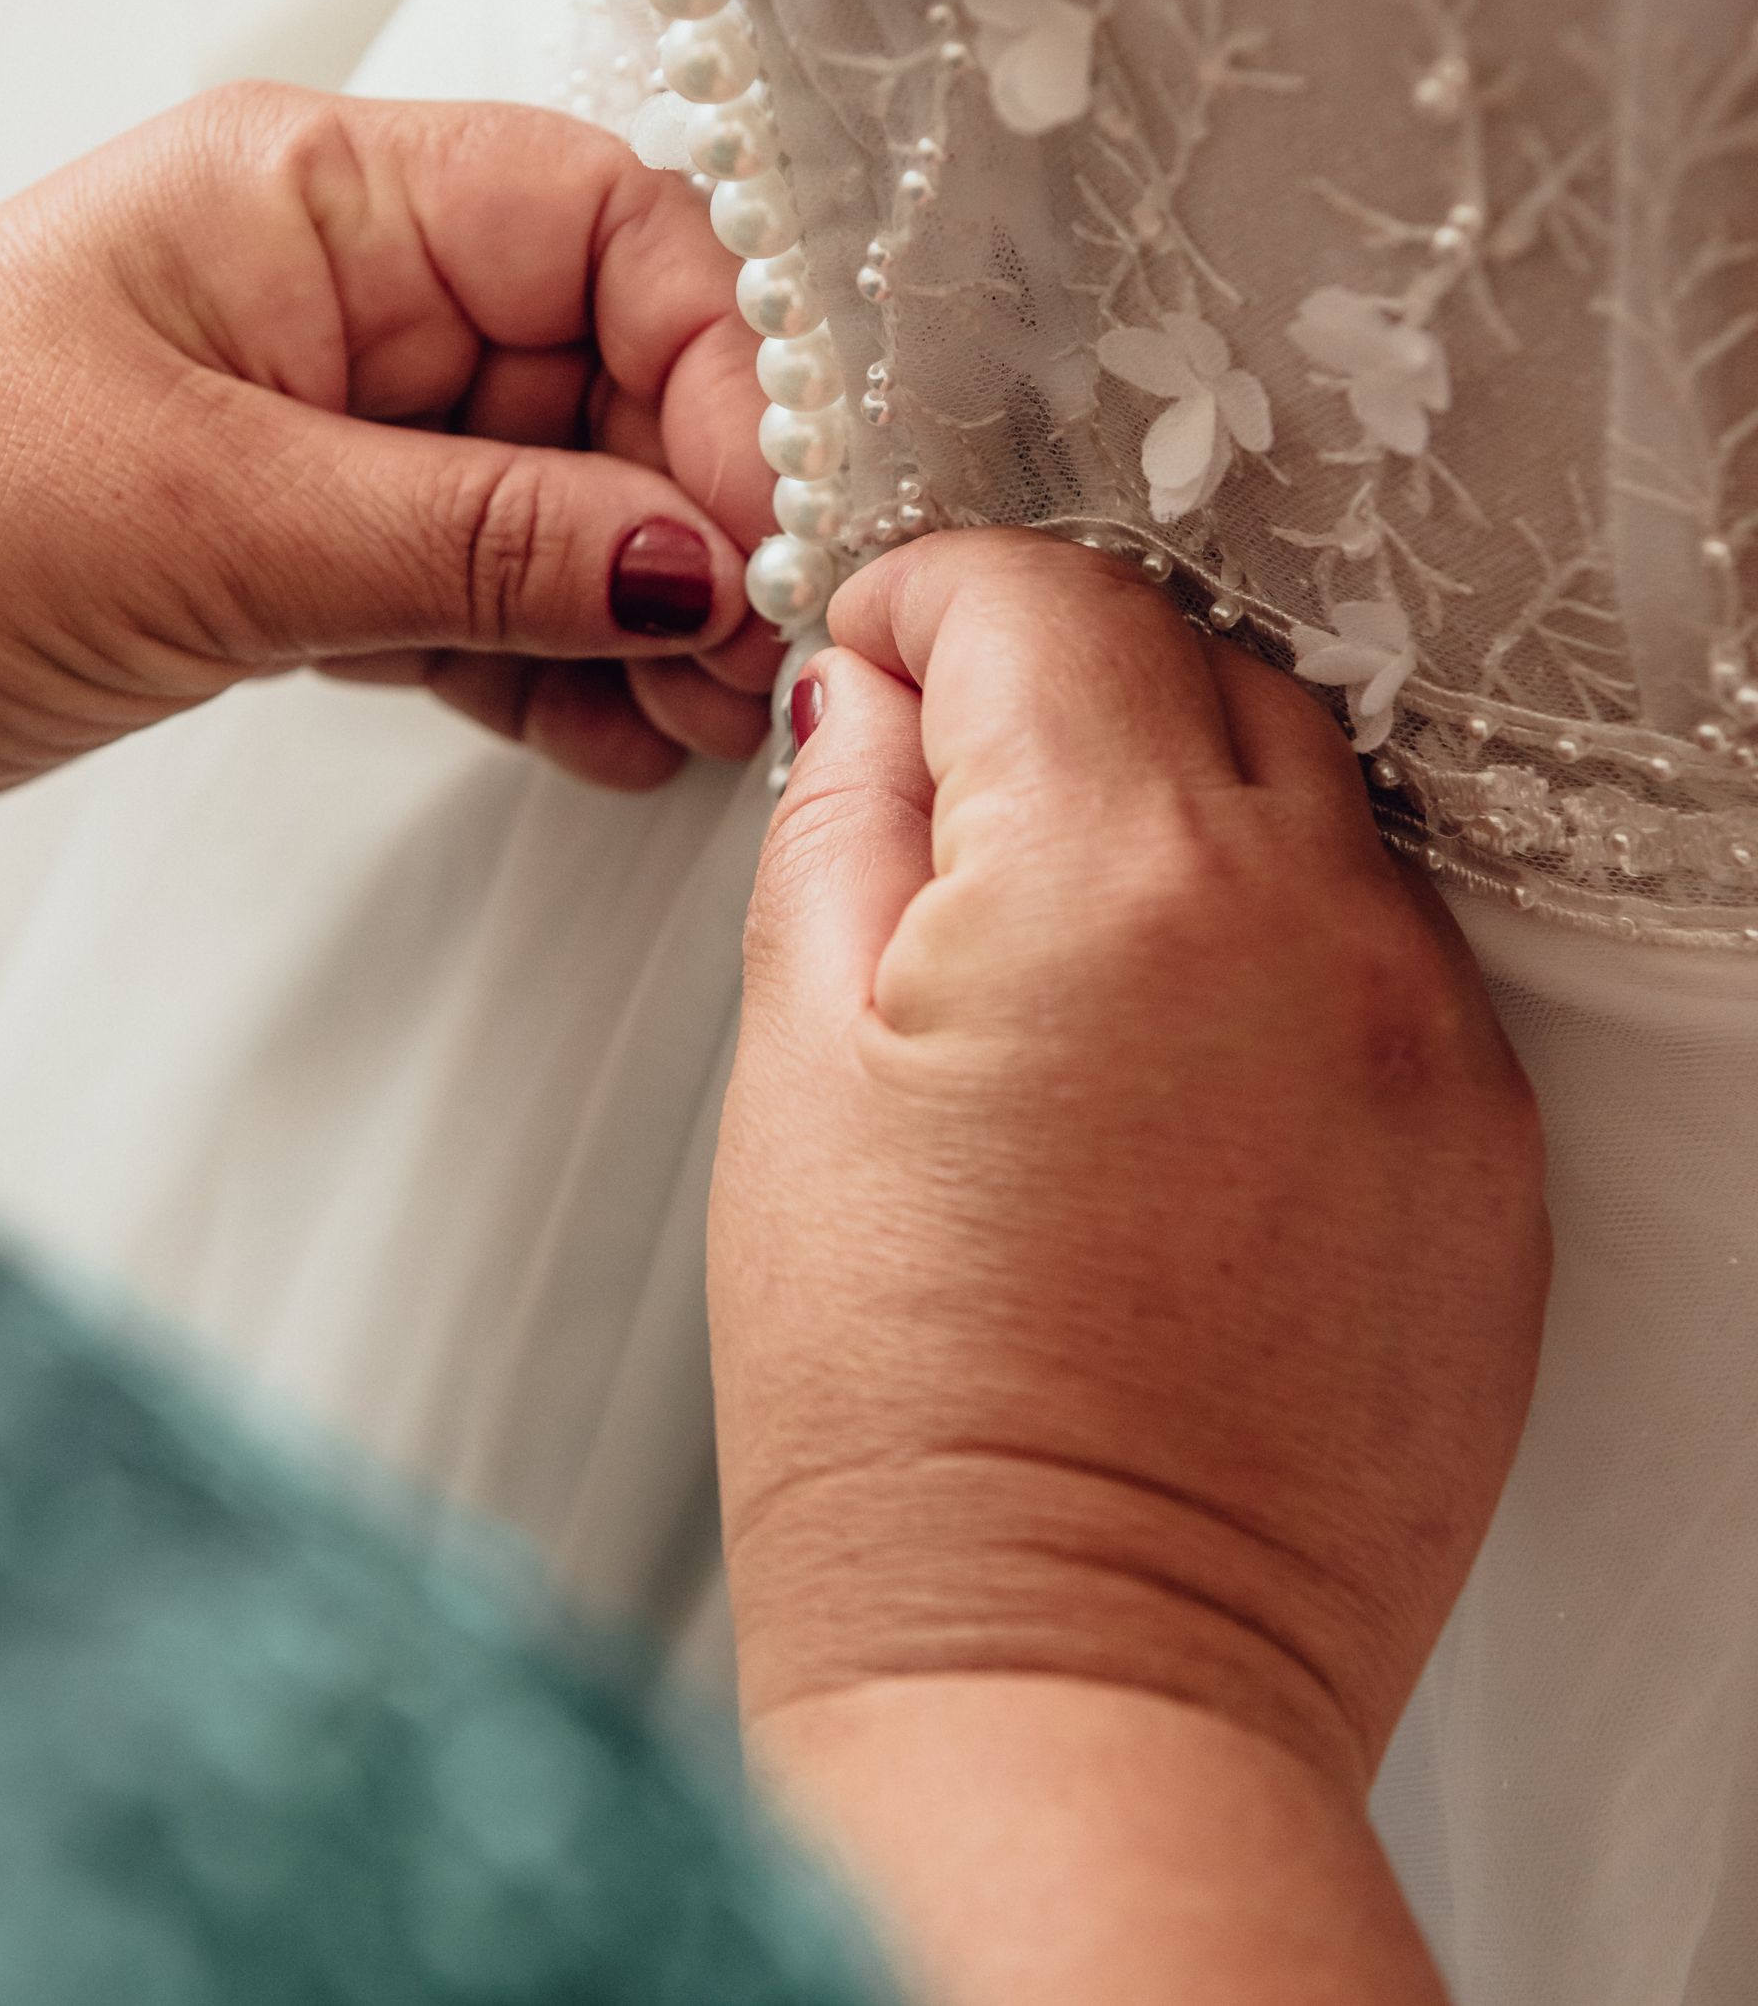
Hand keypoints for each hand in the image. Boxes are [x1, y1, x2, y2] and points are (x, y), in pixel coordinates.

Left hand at [0, 83, 777, 833]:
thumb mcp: (222, 518)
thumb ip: (486, 540)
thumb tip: (703, 555)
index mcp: (318, 199)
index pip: (606, 224)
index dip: (715, 362)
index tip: (762, 515)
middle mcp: (339, 295)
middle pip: (605, 371)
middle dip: (696, 516)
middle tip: (749, 652)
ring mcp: (325, 426)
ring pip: (559, 496)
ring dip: (639, 610)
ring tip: (688, 718)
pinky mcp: (299, 548)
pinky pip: (479, 587)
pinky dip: (547, 662)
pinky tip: (596, 734)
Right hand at [712, 530, 1547, 1998]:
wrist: (1077, 1690)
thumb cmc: (905, 1428)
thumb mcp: (795, 1070)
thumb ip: (840, 826)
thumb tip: (871, 705)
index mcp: (1118, 880)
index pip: (1038, 598)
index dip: (926, 596)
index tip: (879, 651)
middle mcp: (1316, 930)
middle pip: (1193, 661)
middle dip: (1057, 676)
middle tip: (951, 781)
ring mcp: (1430, 1041)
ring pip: (1309, 794)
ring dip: (1183, 801)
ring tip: (1062, 938)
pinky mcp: (1490, 1151)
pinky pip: (1391, 948)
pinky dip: (1284, 940)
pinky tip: (1177, 1059)